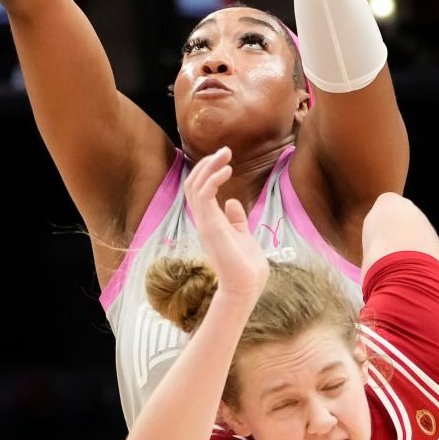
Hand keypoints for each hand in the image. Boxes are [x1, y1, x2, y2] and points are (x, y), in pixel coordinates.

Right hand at [184, 149, 269, 303]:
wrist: (246, 287)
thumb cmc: (245, 266)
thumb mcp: (242, 235)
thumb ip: (236, 219)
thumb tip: (232, 202)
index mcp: (209, 222)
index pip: (198, 190)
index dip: (207, 171)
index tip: (225, 159)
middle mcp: (203, 221)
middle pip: (192, 183)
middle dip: (206, 164)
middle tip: (225, 151)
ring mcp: (204, 223)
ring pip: (195, 185)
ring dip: (209, 166)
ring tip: (226, 154)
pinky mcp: (210, 226)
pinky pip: (204, 194)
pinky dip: (213, 178)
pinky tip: (227, 170)